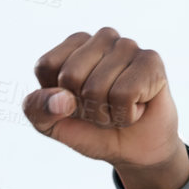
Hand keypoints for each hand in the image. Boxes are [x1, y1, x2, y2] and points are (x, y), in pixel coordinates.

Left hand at [22, 28, 187, 188]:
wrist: (134, 151)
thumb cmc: (92, 130)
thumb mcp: (51, 124)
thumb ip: (37, 109)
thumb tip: (61, 98)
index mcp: (73, 45)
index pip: (46, 66)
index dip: (57, 98)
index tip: (74, 104)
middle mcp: (101, 38)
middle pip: (70, 76)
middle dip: (83, 107)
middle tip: (101, 108)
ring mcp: (127, 46)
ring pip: (96, 88)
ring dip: (106, 114)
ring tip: (119, 108)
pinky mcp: (151, 60)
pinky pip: (123, 94)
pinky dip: (126, 115)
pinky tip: (138, 107)